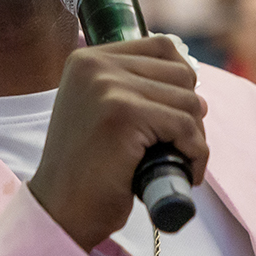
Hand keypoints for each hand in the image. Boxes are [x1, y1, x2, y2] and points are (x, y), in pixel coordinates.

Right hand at [28, 34, 208, 251]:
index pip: (161, 47)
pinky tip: (183, 171)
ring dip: (194, 137)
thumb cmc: (85, 167)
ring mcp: (108, 87)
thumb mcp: (98, 109)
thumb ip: (130, 86)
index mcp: (86, 59)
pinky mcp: (124, 115)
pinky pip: (185, 127)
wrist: (60, 209)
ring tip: (176, 160)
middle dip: (190, 113)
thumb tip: (192, 83)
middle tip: (176, 145)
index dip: (180, 81)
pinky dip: (195, 153)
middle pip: (181, 73)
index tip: (173, 115)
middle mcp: (94, 65)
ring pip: (188, 101)